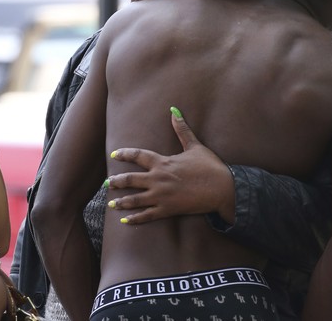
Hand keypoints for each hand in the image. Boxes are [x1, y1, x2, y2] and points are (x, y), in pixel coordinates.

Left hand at [106, 108, 235, 223]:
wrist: (224, 188)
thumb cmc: (210, 166)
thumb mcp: (195, 146)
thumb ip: (182, 129)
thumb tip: (174, 110)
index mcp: (162, 162)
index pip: (138, 156)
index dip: (125, 154)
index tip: (114, 155)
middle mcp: (158, 179)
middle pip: (130, 179)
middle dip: (117, 181)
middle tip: (107, 183)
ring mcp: (162, 195)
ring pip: (135, 199)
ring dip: (121, 201)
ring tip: (110, 203)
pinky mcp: (168, 209)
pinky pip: (148, 215)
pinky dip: (136, 219)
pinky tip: (125, 221)